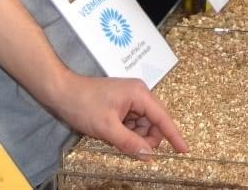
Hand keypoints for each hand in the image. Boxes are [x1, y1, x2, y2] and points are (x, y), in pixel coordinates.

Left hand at [46, 72, 188, 158]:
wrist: (61, 92)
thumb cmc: (84, 105)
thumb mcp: (106, 128)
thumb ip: (129, 142)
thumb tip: (148, 156)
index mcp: (140, 94)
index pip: (162, 118)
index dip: (174, 135)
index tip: (185, 150)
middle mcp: (139, 94)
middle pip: (153, 123)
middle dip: (146, 138)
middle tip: (130, 149)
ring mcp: (130, 98)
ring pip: (142, 125)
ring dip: (134, 136)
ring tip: (115, 139)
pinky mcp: (122, 104)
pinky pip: (132, 122)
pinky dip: (127, 132)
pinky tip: (113, 134)